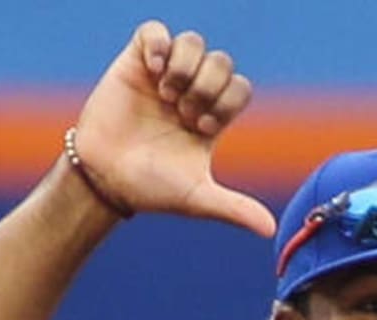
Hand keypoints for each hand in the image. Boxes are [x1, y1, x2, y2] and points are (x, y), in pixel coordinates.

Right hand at [68, 21, 275, 236]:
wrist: (105, 179)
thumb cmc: (151, 189)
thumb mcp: (197, 198)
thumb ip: (234, 209)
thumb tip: (270, 230)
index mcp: (211, 117)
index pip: (239, 88)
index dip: (228, 101)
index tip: (203, 129)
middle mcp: (191, 92)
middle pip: (221, 62)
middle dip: (207, 86)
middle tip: (183, 113)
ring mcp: (162, 76)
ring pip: (193, 42)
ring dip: (185, 66)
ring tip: (166, 93)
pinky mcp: (134, 64)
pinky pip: (154, 30)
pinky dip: (159, 44)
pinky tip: (153, 71)